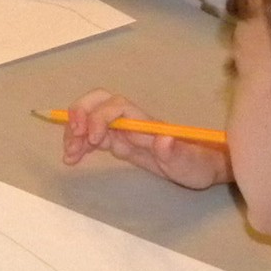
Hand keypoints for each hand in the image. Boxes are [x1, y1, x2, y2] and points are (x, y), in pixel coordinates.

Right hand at [59, 89, 231, 188]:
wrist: (201, 168)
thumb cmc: (197, 166)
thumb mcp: (189, 164)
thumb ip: (176, 152)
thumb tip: (163, 138)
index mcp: (145, 123)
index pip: (116, 107)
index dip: (99, 118)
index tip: (93, 140)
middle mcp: (131, 122)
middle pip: (99, 102)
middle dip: (80, 114)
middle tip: (72, 138)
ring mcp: (124, 132)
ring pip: (91, 118)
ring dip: (74, 131)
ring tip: (69, 154)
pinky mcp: (119, 144)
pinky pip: (93, 136)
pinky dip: (79, 143)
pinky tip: (72, 158)